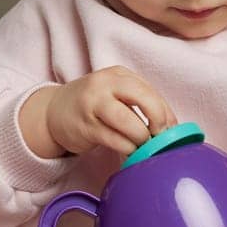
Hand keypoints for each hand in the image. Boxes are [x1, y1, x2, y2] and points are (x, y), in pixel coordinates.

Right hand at [44, 66, 177, 157]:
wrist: (54, 112)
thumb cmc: (94, 104)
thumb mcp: (116, 94)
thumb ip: (141, 103)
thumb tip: (171, 126)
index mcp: (118, 74)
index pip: (149, 90)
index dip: (165, 112)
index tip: (171, 129)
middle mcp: (105, 85)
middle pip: (143, 98)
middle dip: (158, 120)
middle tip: (160, 137)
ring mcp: (93, 105)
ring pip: (129, 123)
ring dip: (142, 138)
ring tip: (143, 146)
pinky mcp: (85, 127)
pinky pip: (115, 140)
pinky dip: (127, 148)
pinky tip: (129, 151)